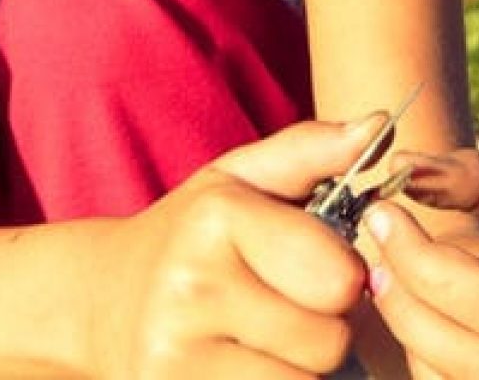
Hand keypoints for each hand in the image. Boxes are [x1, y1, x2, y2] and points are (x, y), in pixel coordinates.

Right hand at [87, 116, 387, 378]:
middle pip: (329, 340)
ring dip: (300, 370)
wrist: (98, 302)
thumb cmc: (193, 235)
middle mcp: (189, 286)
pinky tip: (243, 368)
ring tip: (265, 341)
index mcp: (217, 217)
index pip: (340, 277)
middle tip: (287, 308)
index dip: (342, 275)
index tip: (311, 267)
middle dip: (325, 328)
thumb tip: (380, 124)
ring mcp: (172, 355)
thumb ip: (312, 150)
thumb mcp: (242, 179)